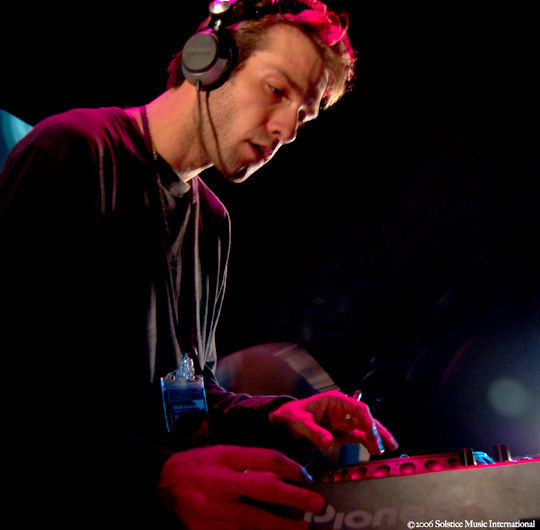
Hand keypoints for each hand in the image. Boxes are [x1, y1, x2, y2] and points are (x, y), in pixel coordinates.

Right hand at [158, 444, 325, 529]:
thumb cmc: (198, 466)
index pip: (264, 458)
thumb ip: (251, 464)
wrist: (162, 484)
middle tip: (316, 504)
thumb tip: (282, 475)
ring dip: (279, 526)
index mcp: (225, 458)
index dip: (289, 467)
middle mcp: (220, 483)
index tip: (306, 477)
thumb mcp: (223, 455)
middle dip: (293, 497)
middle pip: (262, 489)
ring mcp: (212, 510)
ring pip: (252, 521)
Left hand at [269, 390, 398, 454]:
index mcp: (334, 401)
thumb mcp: (299, 422)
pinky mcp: (341, 433)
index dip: (368, 421)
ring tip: (387, 449)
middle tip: (387, 445)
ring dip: (376, 437)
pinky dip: (367, 443)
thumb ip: (313, 431)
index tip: (373, 436)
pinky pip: (357, 437)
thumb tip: (329, 441)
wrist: (283, 424)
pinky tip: (375, 450)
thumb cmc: (290, 416)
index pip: (357, 408)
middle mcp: (342, 410)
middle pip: (365, 418)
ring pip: (364, 428)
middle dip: (377, 430)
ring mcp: (343, 422)